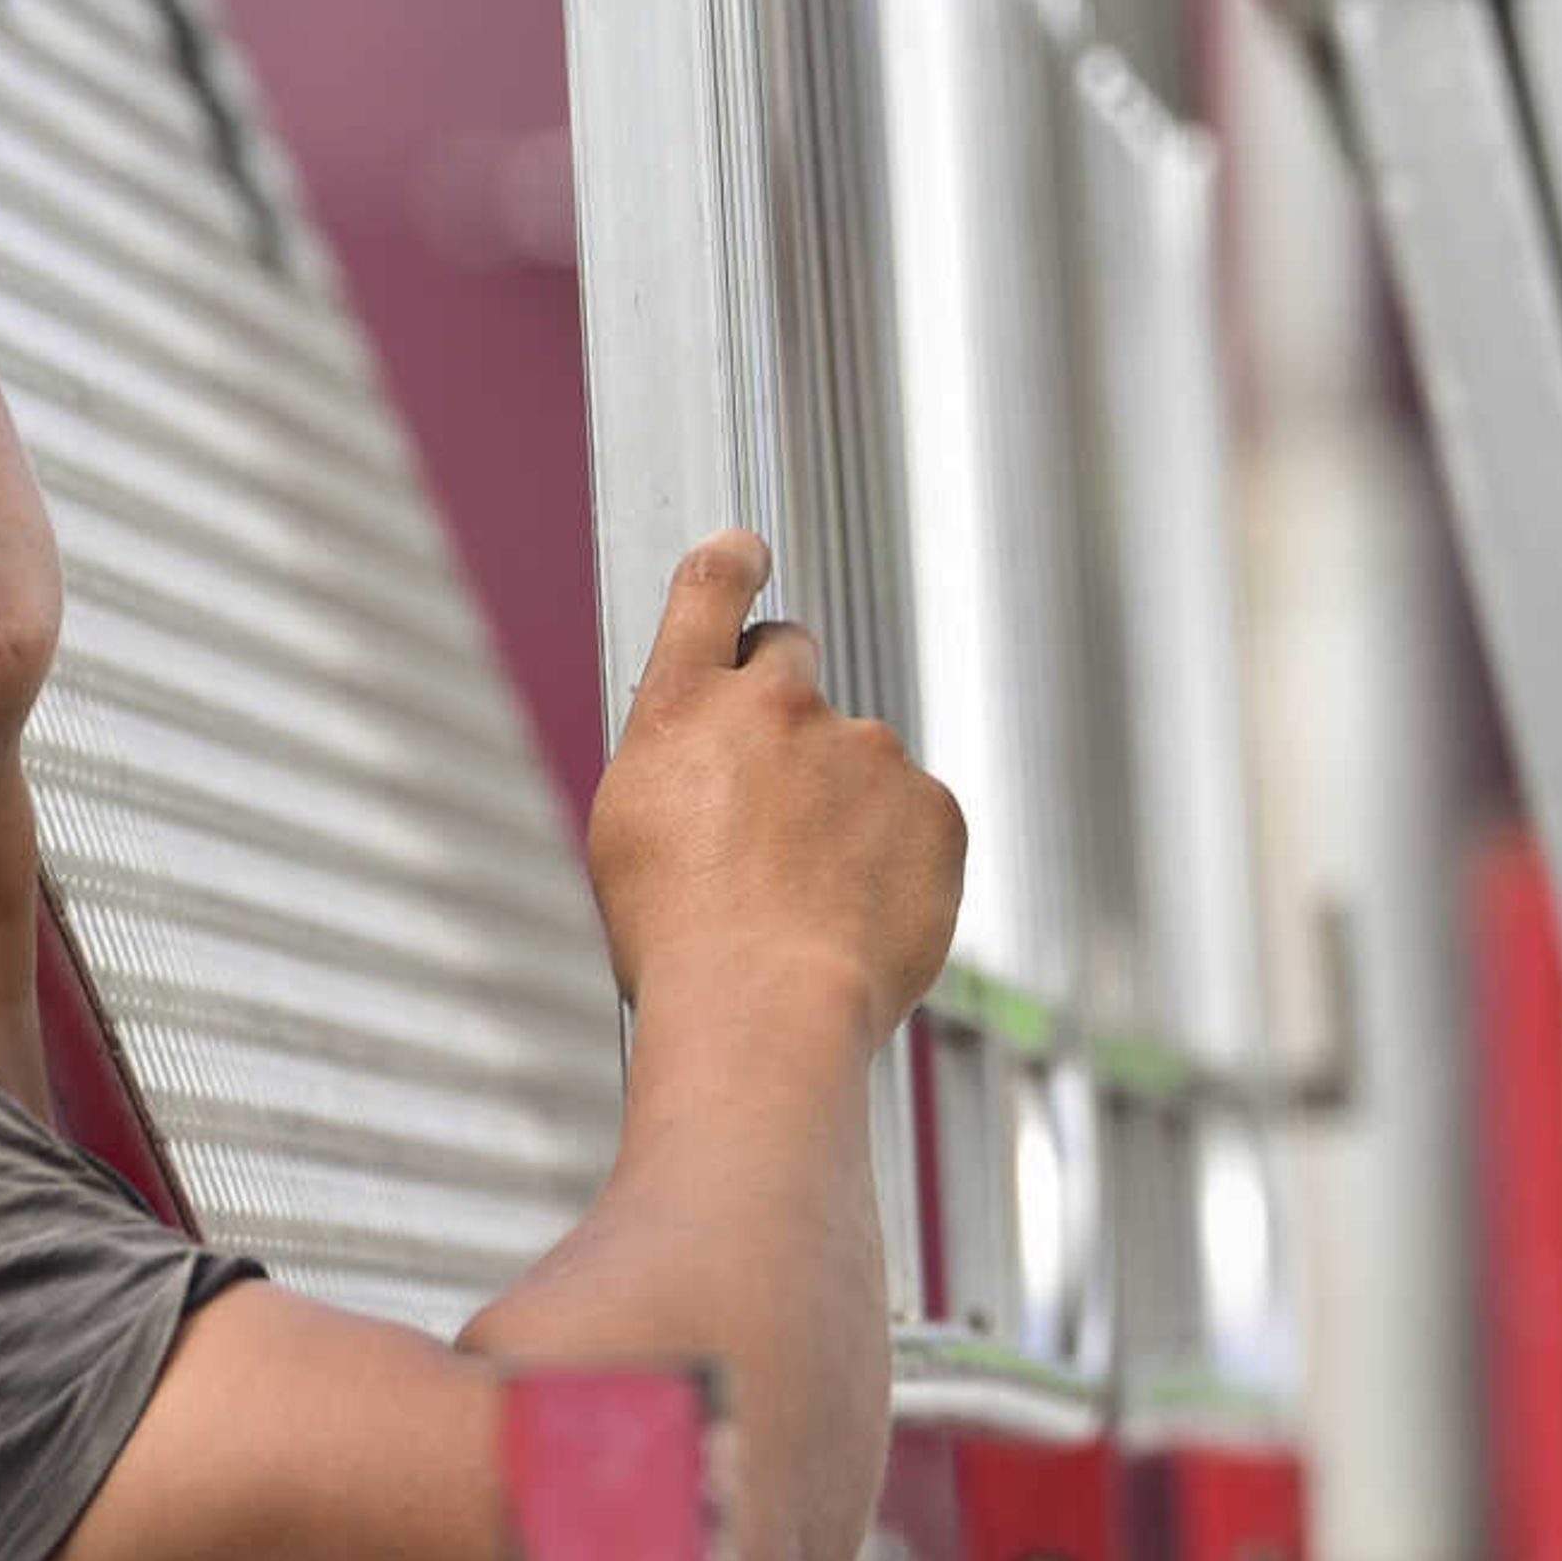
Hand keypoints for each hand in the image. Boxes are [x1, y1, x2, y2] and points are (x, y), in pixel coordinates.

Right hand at [585, 530, 965, 1055]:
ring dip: (840, 805)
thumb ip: (676, 761)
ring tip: (807, 900)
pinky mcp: (932, 805)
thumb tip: (704, 748)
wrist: (762, 1008)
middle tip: (774, 781)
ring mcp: (864, 748)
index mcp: (684, 707)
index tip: (748, 552)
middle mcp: (777, 704)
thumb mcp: (629, 832)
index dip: (732, 561)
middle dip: (784, 698)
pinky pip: (914, 819)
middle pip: (791, 656)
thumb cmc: (680, 943)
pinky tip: (858, 916)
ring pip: (856, 758)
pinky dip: (894, 859)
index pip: (710, 587)